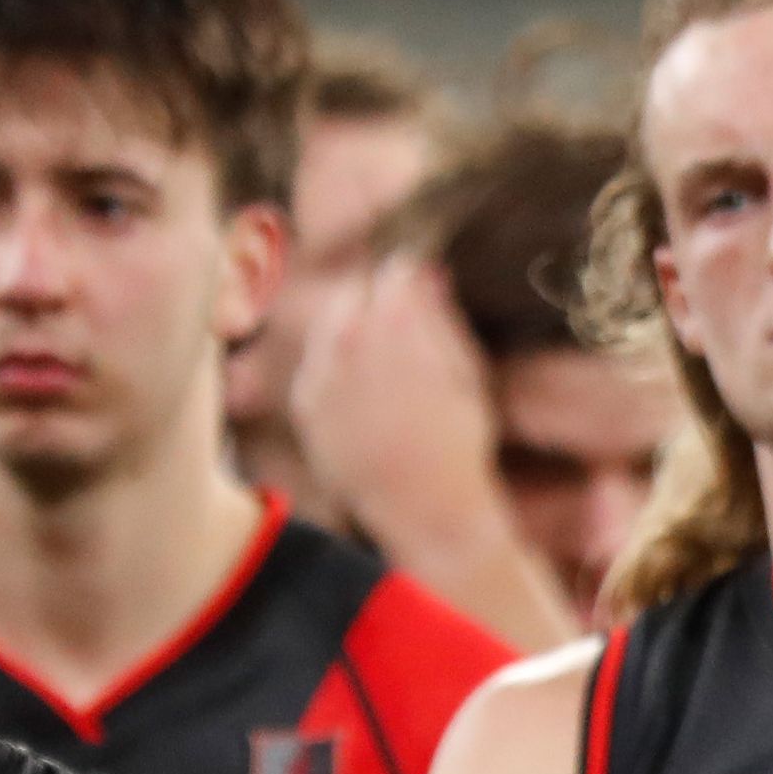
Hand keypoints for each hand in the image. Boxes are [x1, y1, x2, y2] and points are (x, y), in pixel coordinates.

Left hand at [290, 255, 501, 542]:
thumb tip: (427, 272)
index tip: (419, 288)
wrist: (425, 505)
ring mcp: (321, 368)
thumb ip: (442, 316)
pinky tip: (363, 398)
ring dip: (351, 332)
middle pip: (353, 290)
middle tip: (400, 329)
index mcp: (398, 319)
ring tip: (383, 369)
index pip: (395, 268)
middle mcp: (350, 336)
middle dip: (374, 301)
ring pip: (328, 325)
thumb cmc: (459, 441)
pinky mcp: (305, 401)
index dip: (410, 277)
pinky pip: (315, 365)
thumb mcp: (467, 371)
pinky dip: (334, 369)